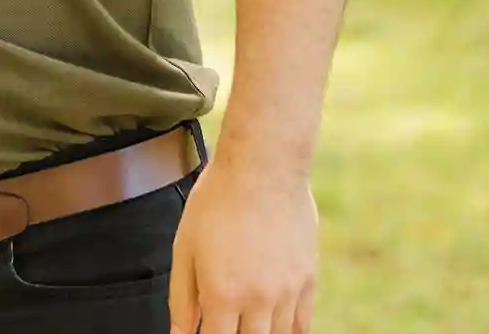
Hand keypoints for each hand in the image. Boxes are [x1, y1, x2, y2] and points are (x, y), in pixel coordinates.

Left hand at [170, 156, 318, 333]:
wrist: (263, 170)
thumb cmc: (217, 203)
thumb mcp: (185, 248)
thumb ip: (182, 298)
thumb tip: (180, 333)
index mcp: (222, 294)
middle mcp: (259, 300)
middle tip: (224, 324)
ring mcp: (287, 293)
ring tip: (246, 323)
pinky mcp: (309, 281)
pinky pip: (303, 324)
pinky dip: (289, 333)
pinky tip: (274, 328)